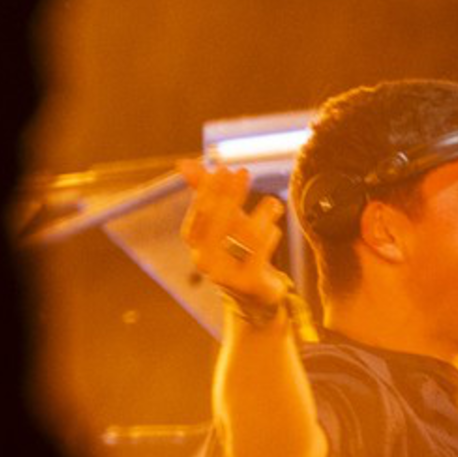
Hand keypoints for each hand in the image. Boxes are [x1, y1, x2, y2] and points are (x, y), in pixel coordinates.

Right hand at [175, 159, 296, 312]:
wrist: (254, 293)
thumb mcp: (224, 218)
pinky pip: (257, 257)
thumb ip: (206, 191)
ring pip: (240, 240)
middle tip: (244, 173)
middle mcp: (205, 259)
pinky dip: (267, 239)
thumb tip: (183, 163)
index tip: (223, 169)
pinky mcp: (246, 283)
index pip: (199, 213)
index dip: (209, 190)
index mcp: (196, 242)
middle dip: (230, 196)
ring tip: (272, 202)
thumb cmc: (236, 248)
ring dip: (257, 217)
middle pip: (217, 223)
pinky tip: (275, 228)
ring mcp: (224, 274)